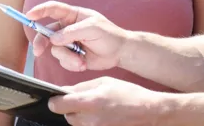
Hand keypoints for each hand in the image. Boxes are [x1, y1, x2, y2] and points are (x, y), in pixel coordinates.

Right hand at [26, 1, 129, 71]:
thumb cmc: (109, 35)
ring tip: (80, 60)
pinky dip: (71, 64)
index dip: (40, 11)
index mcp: (73, 15)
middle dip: (41, 42)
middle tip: (38, 51)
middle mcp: (68, 28)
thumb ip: (72, 32)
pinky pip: (62, 61)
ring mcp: (68, 42)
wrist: (119, 52)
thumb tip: (54, 39)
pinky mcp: (71, 55)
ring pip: (55, 50)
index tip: (29, 16)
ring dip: (66, 57)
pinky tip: (83, 63)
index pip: (53, 9)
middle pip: (46, 32)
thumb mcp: (92, 29)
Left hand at [49, 77, 163, 125]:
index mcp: (91, 101)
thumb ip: (82, 87)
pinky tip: (101, 116)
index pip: (59, 105)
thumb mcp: (105, 82)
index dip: (55, 101)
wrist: (148, 112)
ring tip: (95, 108)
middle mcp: (91, 119)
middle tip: (83, 101)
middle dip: (70, 108)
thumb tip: (64, 91)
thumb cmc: (129, 94)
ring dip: (80, 116)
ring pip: (76, 124)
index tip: (55, 99)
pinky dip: (89, 122)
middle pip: (67, 116)